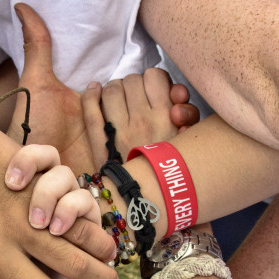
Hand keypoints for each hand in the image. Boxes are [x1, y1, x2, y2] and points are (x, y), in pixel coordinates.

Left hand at [14, 4, 196, 172]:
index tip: (171, 84)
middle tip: (178, 99)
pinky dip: (181, 141)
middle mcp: (121, 122)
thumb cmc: (33, 129)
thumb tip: (22, 4)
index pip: (147, 85)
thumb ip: (38, 45)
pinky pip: (167, 154)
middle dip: (178, 99)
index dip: (163, 82)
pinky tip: (179, 131)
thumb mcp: (38, 84)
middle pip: (165, 103)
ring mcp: (128, 145)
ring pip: (173, 126)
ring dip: (185, 116)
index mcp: (105, 102)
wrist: (34, 177)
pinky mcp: (132, 167)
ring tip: (180, 114)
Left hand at [82, 69, 197, 168]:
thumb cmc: (171, 171)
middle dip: (134, 84)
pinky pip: (90, 108)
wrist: (147, 202)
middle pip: (132, 80)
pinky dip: (90, 95)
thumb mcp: (188, 141)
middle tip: (135, 97)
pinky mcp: (101, 141)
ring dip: (115, 89)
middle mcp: (143, 120)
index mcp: (166, 117)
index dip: (153, 80)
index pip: (155, 76)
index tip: (153, 90)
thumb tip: (177, 97)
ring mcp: (120, 130)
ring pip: (112, 89)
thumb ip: (187, 114)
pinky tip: (94, 89)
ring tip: (119, 100)